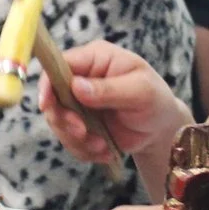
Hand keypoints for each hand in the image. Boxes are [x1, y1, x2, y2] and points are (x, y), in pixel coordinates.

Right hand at [39, 42, 190, 172]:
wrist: (160, 128)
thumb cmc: (155, 100)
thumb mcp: (140, 91)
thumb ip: (109, 89)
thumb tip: (77, 86)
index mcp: (94, 59)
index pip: (59, 65)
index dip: (48, 84)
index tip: (48, 105)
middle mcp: (81, 79)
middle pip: (52, 97)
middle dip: (64, 120)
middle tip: (83, 132)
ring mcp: (78, 104)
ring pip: (58, 123)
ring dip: (77, 139)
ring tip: (102, 145)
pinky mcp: (80, 125)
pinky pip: (70, 141)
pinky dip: (85, 150)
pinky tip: (105, 150)